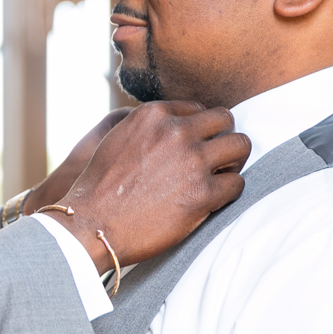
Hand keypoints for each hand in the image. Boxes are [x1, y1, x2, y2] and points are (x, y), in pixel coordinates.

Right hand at [40, 101, 249, 269]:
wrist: (91, 224)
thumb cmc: (101, 188)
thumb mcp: (119, 138)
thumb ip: (150, 128)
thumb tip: (175, 127)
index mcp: (154, 114)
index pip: (198, 109)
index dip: (199, 130)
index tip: (194, 147)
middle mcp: (176, 131)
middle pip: (225, 119)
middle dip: (223, 138)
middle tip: (216, 158)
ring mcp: (192, 161)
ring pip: (240, 146)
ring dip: (232, 161)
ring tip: (219, 177)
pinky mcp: (203, 193)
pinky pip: (237, 183)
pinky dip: (228, 192)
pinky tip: (212, 200)